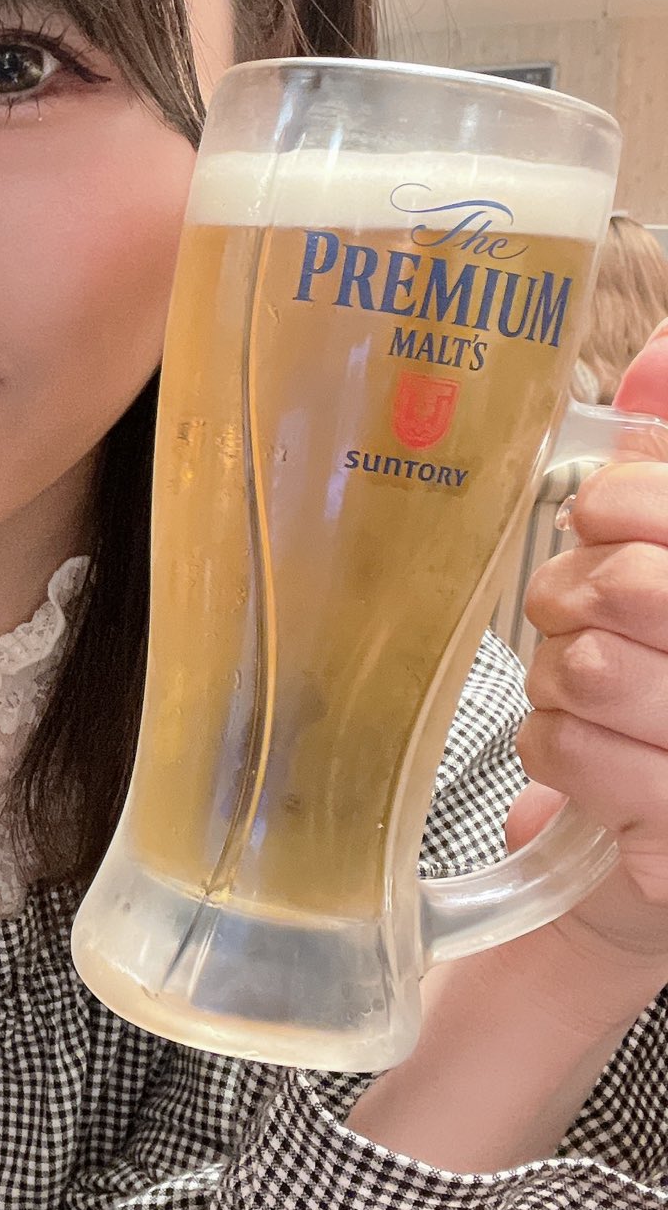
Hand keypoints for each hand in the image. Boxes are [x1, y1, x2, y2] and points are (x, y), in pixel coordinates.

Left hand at [510, 324, 667, 1015]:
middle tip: (575, 615)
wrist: (654, 854)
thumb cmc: (662, 688)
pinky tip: (589, 758)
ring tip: (587, 695)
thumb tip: (659, 355)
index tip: (604, 527)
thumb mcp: (667, 559)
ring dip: (556, 681)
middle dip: (571, 597)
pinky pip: (569, 751)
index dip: (616, 509)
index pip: (654, 504)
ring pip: (585, 670)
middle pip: (628, 589)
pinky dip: (552, 749)